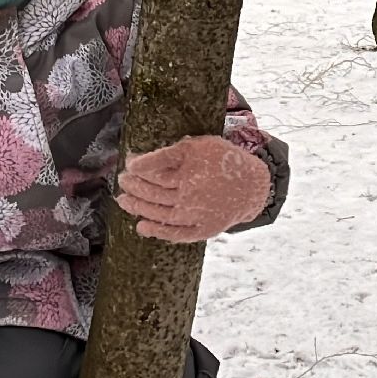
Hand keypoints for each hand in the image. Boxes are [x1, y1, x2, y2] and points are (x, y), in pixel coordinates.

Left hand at [116, 135, 272, 243]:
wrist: (254, 186)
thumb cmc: (226, 160)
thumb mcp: (203, 144)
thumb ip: (175, 150)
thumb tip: (146, 159)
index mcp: (190, 169)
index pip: (155, 167)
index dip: (138, 165)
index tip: (130, 162)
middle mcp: (190, 193)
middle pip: (153, 191)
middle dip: (133, 185)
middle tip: (122, 180)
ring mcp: (195, 214)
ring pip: (159, 212)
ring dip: (137, 207)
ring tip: (123, 200)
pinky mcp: (202, 229)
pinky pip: (175, 233)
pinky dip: (157, 231)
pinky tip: (141, 226)